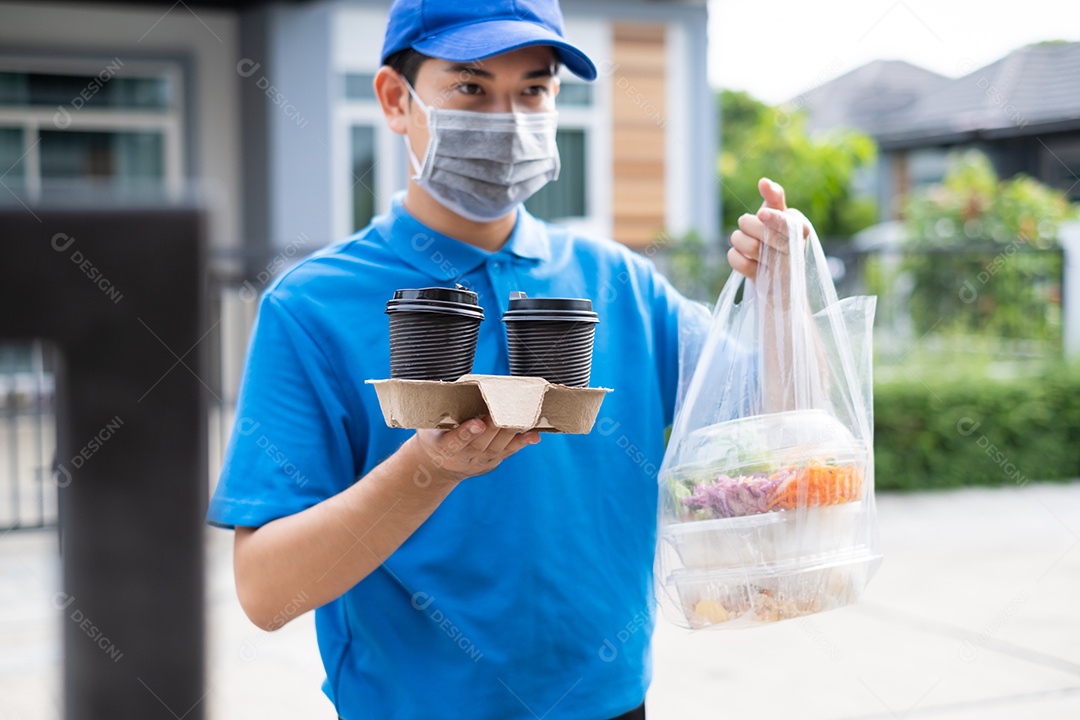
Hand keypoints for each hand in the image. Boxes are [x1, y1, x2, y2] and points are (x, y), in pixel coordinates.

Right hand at [413, 416, 539, 483]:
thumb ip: (441, 411)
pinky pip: (508, 452)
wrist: (438, 467)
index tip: (478, 423)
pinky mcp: (492, 462)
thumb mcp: (428, 426)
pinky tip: (534, 435)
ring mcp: (478, 462)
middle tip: (506, 410)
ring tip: (523, 417)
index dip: (467, 433)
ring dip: (511, 432)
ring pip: (497, 448)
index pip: (455, 441)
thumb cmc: (434, 437)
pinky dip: (522, 443)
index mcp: (443, 447)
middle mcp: (462, 458)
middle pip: (481, 443)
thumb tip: (453, 387)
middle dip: (494, 427)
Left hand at [727, 177, 809, 279]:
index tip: (762, 214)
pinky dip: (734, 256)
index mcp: (800, 230)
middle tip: (745, 223)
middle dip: (747, 224)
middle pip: (764, 234)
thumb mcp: (779, 217)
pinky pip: (741, 264)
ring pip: (750, 247)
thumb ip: (774, 197)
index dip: (775, 219)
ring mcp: (779, 269)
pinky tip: (739, 254)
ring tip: (740, 238)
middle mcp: (794, 251)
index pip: (789, 225)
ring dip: (738, 238)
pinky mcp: (765, 282)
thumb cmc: (778, 238)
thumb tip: (764, 181)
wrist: (781, 277)